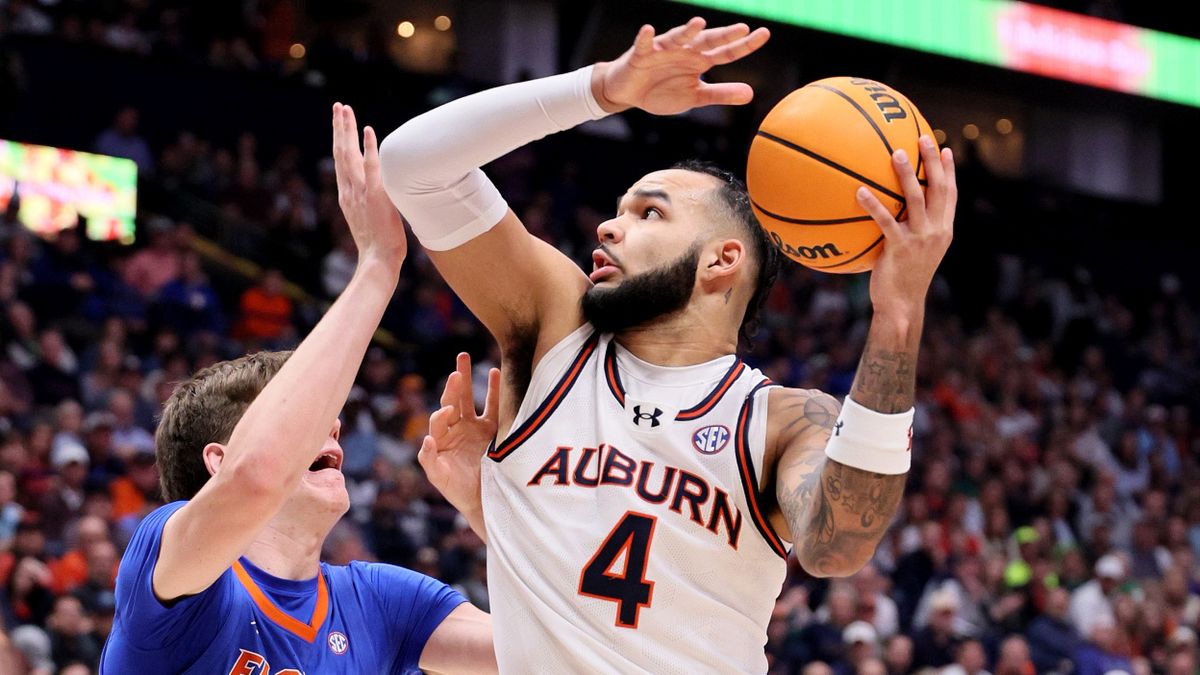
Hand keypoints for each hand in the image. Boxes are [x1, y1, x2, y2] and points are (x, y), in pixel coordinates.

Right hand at [331, 103, 406, 273]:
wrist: (378, 261)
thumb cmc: (379, 245)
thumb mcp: (370, 220)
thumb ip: (371, 204)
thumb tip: (381, 194)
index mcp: (347, 196)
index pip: (341, 162)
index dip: (339, 140)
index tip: (340, 122)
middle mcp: (349, 190)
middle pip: (340, 152)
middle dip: (339, 127)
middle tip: (338, 106)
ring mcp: (360, 192)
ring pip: (349, 154)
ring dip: (347, 129)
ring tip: (345, 109)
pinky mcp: (375, 195)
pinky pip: (371, 167)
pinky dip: (368, 147)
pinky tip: (368, 129)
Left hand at [418, 353, 499, 528]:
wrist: (482, 500)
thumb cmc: (457, 490)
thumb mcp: (440, 477)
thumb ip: (430, 460)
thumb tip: (428, 439)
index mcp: (441, 438)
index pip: (439, 419)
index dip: (442, 413)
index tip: (448, 412)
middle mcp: (456, 429)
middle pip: (452, 401)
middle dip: (453, 385)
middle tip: (456, 371)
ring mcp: (474, 427)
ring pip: (469, 398)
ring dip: (466, 379)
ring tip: (463, 357)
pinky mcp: (493, 430)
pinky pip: (494, 406)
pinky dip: (494, 390)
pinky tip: (495, 372)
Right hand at [594, 17, 769, 114]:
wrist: (630, 92)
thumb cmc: (662, 90)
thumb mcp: (695, 97)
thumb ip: (720, 94)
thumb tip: (750, 94)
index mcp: (699, 61)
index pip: (726, 52)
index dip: (744, 45)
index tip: (764, 34)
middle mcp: (685, 51)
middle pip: (707, 41)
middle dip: (723, 35)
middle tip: (742, 28)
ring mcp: (663, 50)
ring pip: (678, 37)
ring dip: (687, 31)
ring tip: (699, 23)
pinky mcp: (641, 54)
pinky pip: (643, 44)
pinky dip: (645, 37)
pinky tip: (648, 30)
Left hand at [856, 137, 955, 320]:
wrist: (902, 305)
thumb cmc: (904, 278)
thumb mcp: (915, 251)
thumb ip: (912, 228)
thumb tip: (893, 208)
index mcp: (944, 230)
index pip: (951, 195)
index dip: (948, 171)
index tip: (944, 149)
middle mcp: (937, 231)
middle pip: (939, 189)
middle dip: (932, 161)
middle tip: (922, 138)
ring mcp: (921, 239)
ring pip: (916, 199)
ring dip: (906, 174)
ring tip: (895, 152)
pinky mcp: (900, 248)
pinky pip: (886, 221)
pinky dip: (873, 204)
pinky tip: (859, 191)